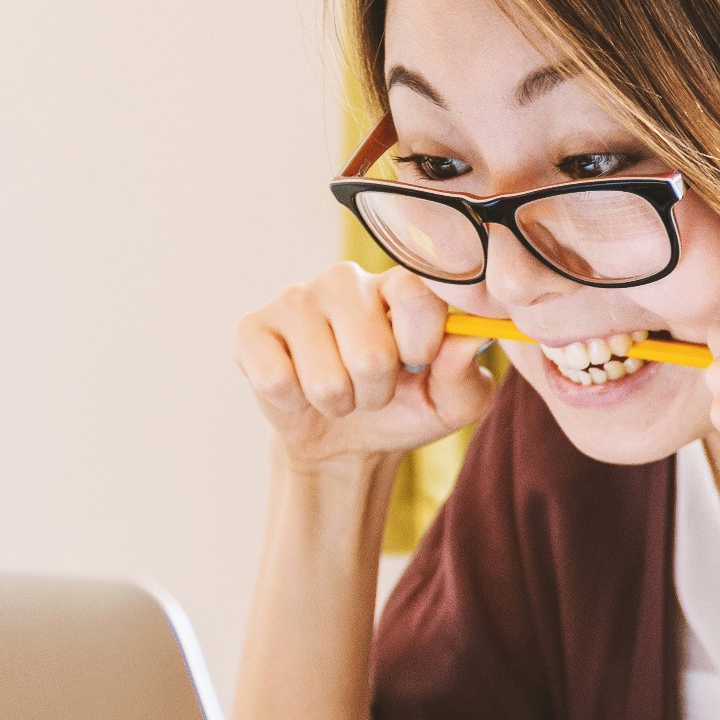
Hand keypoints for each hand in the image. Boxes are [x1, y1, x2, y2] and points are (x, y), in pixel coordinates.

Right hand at [235, 261, 493, 466]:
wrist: (346, 440)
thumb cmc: (406, 407)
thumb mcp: (452, 403)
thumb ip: (466, 373)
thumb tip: (468, 339)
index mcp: (401, 284)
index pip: (417, 293)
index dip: (421, 344)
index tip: (419, 364)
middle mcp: (347, 279)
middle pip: (370, 353)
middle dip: (377, 392)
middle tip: (373, 388)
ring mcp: (296, 299)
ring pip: (325, 378)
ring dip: (339, 403)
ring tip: (340, 392)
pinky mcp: (252, 328)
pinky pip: (277, 381)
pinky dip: (295, 403)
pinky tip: (298, 388)